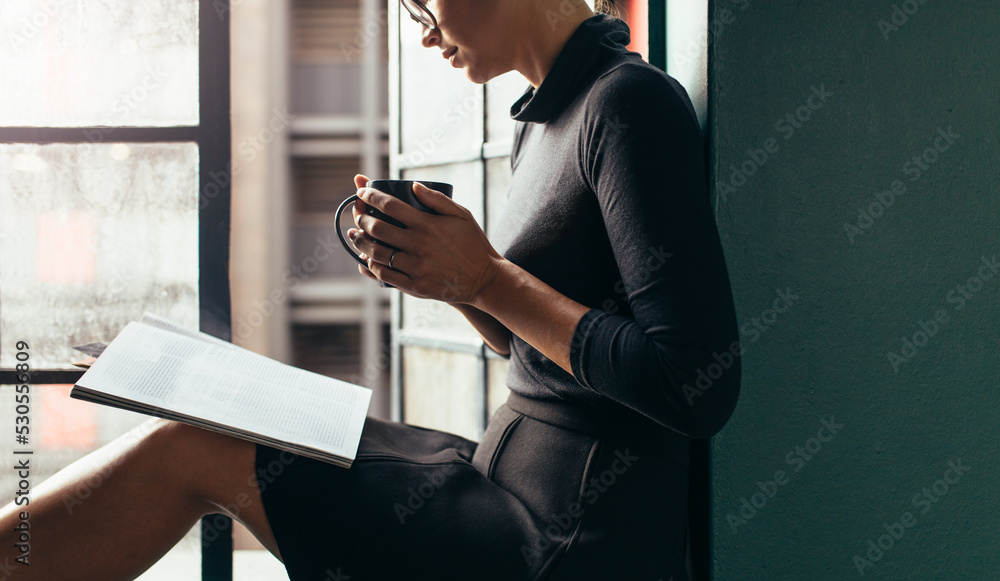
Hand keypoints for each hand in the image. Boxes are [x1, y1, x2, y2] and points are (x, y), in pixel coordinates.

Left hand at [348, 174, 503, 303]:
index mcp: (428, 224)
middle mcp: (419, 245)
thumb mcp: (462, 215)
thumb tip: (412, 185)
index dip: (371, 196)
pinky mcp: (415, 286)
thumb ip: (437, 199)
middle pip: (378, 228)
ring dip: (360, 242)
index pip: (390, 205)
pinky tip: (366, 258)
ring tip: (354, 234)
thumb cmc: (473, 244)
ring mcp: (415, 267)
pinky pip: (384, 275)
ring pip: (376, 252)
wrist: (484, 279)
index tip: (361, 192)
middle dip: (361, 218)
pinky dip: (370, 265)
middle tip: (358, 214)